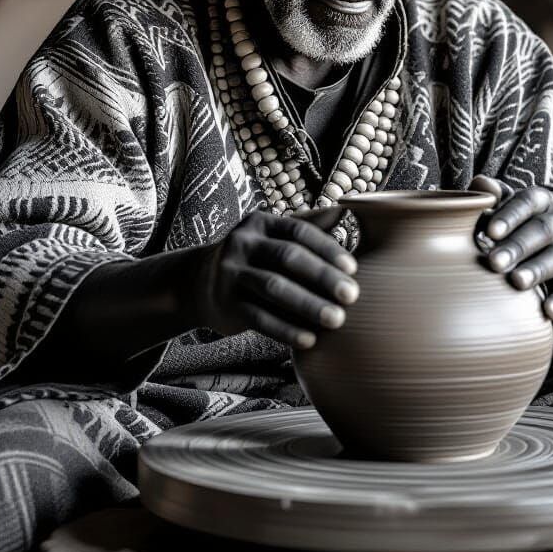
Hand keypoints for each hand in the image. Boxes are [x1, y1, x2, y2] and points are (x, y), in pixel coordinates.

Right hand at [205, 211, 358, 349]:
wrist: (199, 283)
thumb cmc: (253, 260)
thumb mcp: (272, 237)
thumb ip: (307, 227)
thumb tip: (347, 210)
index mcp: (260, 223)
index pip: (299, 232)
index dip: (327, 249)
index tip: (353, 268)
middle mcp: (243, 243)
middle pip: (288, 257)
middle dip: (323, 277)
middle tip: (352, 296)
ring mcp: (230, 273)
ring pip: (274, 288)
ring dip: (309, 305)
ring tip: (337, 319)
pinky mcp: (226, 303)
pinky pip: (259, 318)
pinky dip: (286, 330)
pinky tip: (310, 340)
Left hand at [470, 175, 552, 320]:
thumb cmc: (517, 228)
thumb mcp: (506, 210)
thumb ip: (492, 197)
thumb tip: (480, 185)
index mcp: (541, 201)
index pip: (527, 201)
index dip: (510, 215)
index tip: (490, 231)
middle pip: (541, 231)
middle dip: (517, 246)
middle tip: (494, 262)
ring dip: (537, 270)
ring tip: (516, 282)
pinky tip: (548, 311)